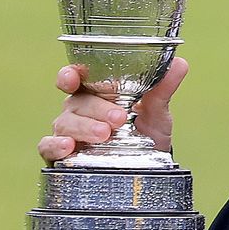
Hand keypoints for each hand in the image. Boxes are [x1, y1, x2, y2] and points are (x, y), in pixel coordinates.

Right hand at [36, 57, 188, 163]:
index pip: (76, 77)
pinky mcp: (62, 154)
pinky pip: (48, 147)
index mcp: (96, 92)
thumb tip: (180, 63)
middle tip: (119, 119)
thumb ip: (163, 89)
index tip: (73, 78)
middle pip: (77, 102)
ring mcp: (69, 131)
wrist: (150, 166)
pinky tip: (68, 148)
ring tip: (105, 135)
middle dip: (97, 110)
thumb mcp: (158, 112)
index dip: (69, 75)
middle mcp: (79, 109)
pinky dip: (55, 146)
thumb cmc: (147, 131)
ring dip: (84, 128)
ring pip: (65, 123)